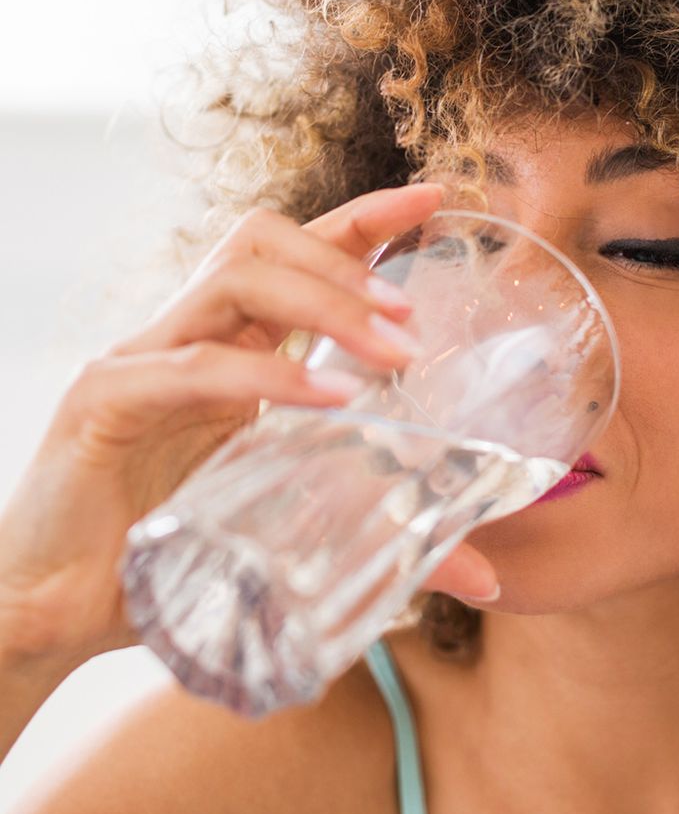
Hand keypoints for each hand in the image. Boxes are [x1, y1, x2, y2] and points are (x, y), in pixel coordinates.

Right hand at [0, 183, 498, 675]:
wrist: (57, 613)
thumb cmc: (175, 559)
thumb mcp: (297, 533)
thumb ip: (388, 538)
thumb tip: (486, 577)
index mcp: (230, 347)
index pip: (298, 253)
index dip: (365, 218)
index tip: (435, 199)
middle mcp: (187, 335)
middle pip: (262, 240)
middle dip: (348, 259)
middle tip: (414, 314)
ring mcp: (141, 360)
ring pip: (233, 279)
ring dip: (324, 301)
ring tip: (393, 352)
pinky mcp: (105, 403)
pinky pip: (196, 366)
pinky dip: (270, 376)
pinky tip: (333, 402)